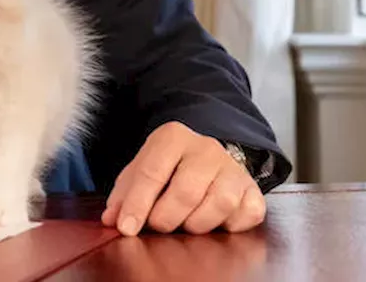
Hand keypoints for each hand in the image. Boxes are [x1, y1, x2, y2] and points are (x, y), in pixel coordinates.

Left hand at [101, 121, 265, 235]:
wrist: (206, 157)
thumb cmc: (168, 168)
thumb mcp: (141, 171)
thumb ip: (124, 194)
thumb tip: (111, 220)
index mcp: (172, 137)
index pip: (152, 173)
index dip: (137, 204)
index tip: (126, 228)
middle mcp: (206, 148)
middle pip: (186, 192)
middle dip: (165, 218)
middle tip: (157, 226)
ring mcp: (233, 168)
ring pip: (218, 204)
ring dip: (196, 224)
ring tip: (185, 223)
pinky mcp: (253, 189)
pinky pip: (246, 215)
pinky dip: (228, 226)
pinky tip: (214, 221)